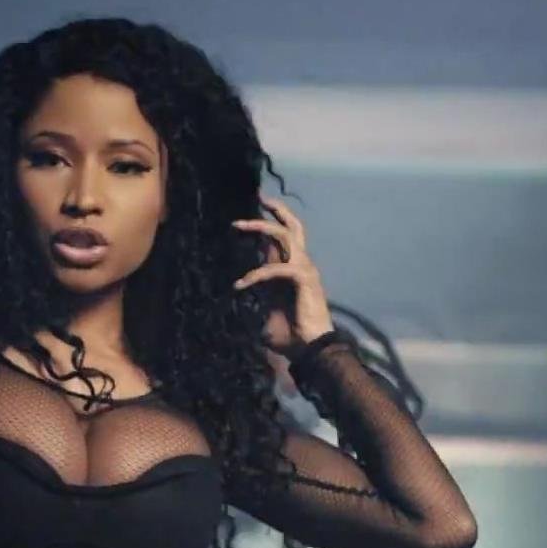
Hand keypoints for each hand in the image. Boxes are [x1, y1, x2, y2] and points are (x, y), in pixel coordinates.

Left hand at [232, 195, 332, 353]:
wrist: (309, 350)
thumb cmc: (290, 338)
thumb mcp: (266, 314)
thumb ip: (257, 300)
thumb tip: (237, 296)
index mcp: (292, 272)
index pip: (281, 242)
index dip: (264, 228)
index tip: (243, 222)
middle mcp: (301, 266)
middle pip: (292, 228)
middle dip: (276, 210)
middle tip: (259, 198)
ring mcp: (305, 269)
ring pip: (285, 236)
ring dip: (261, 226)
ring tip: (239, 225)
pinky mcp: (304, 278)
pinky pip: (276, 268)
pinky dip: (257, 274)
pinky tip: (241, 284)